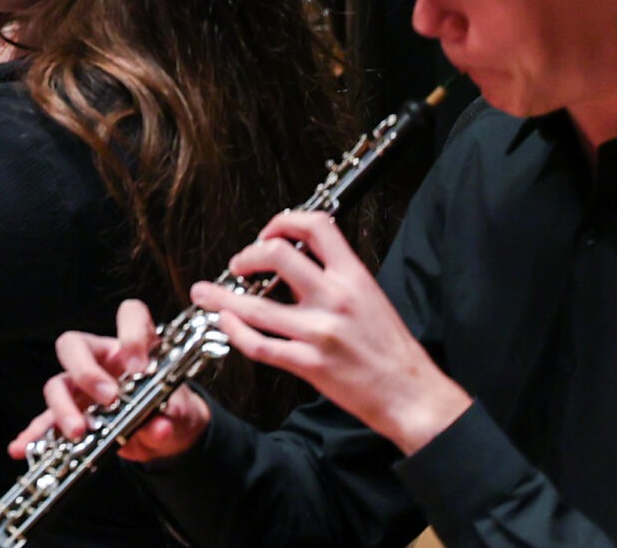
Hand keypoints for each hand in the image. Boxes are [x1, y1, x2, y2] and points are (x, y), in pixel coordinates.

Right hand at [12, 299, 210, 464]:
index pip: (129, 315)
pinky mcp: (74, 414)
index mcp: (132, 348)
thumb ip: (172, 415)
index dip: (132, 331)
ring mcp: (82, 387)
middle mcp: (101, 360)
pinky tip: (24, 447)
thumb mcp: (181, 412)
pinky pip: (47, 420)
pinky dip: (36, 433)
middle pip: (74, 346)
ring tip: (78, 431)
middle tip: (108, 398)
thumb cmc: (173, 408)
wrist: (168, 434)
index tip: (140, 365)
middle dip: (86, 371)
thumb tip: (158, 425)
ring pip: (57, 384)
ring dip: (63, 407)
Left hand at [193, 210, 470, 455]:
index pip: (316, 227)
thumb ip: (336, 277)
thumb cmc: (392, 349)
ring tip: (203, 292)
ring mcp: (320, 332)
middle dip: (247, 255)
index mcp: (354, 277)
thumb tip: (298, 263)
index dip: (283, 221)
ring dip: (221, 297)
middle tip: (238, 265)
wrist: (412, 395)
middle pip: (277, 255)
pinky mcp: (310, 364)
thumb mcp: (371, 298)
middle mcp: (335, 298)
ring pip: (255, 306)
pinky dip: (235, 332)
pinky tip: (225, 324)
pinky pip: (260, 345)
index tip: (269, 233)